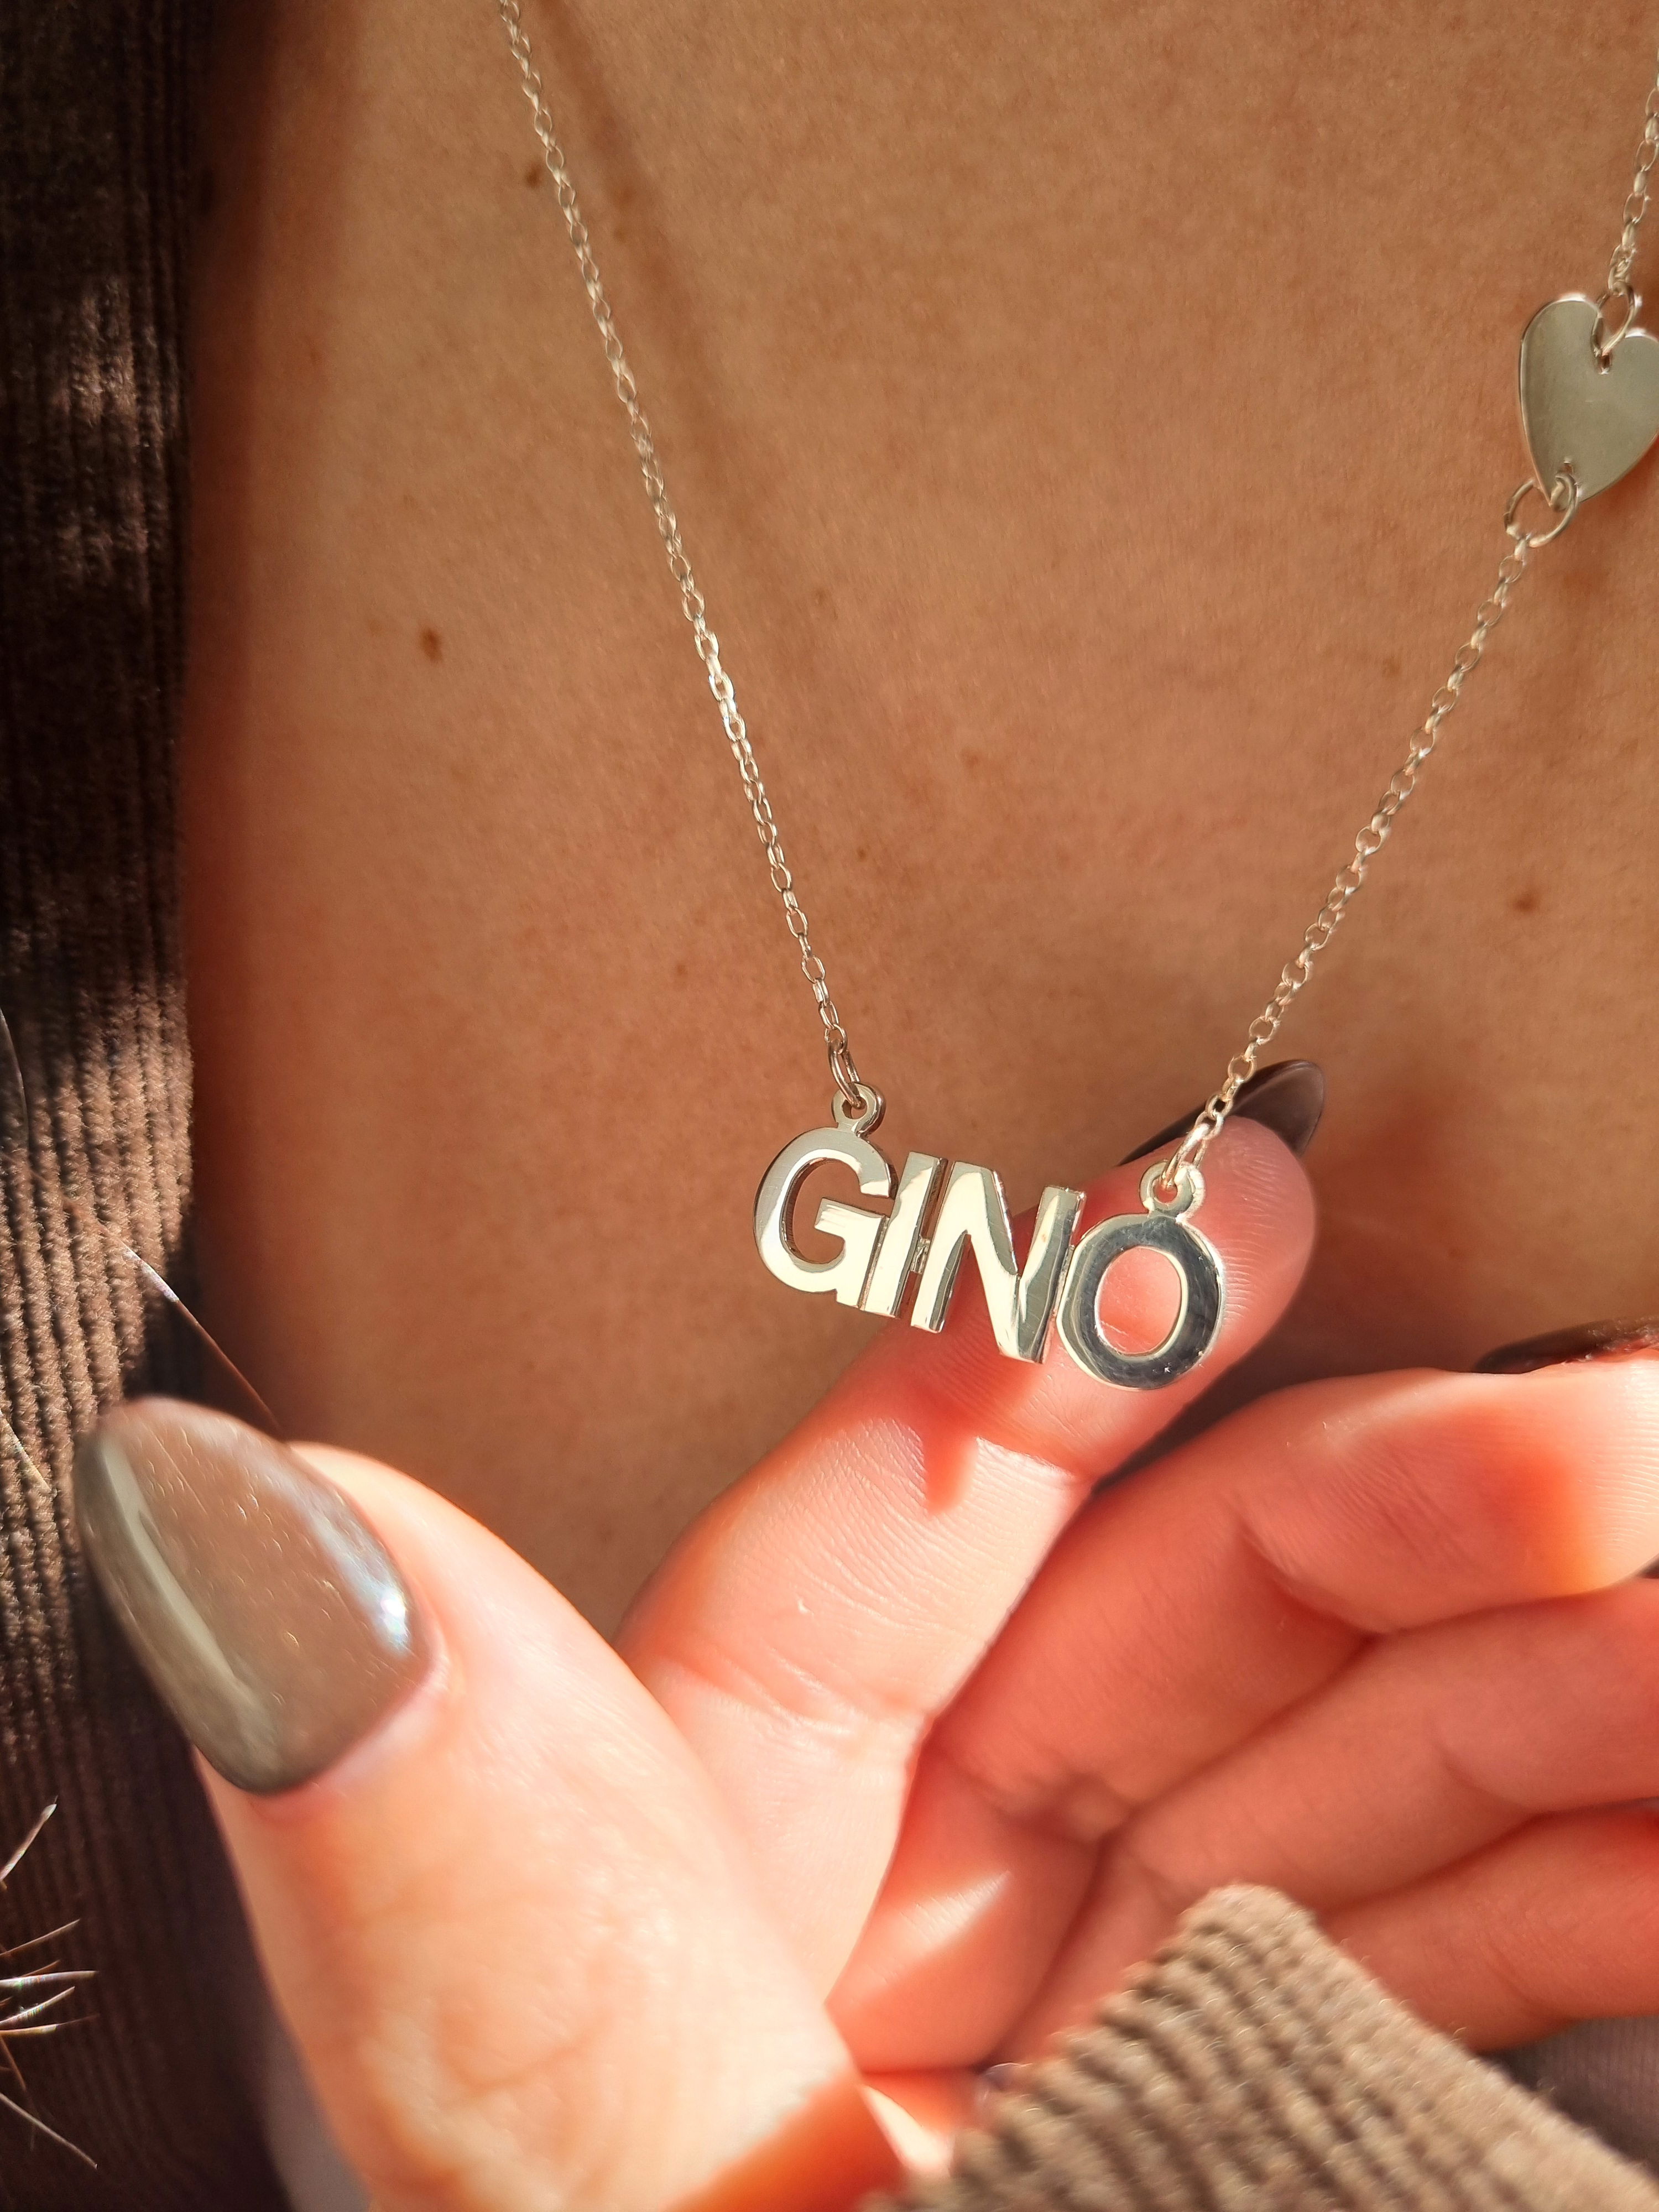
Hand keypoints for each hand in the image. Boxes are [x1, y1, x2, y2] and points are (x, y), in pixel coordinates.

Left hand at [76, 1120, 1658, 2207]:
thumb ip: (481, 1937)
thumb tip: (258, 1545)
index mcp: (696, 2012)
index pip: (836, 1614)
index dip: (1013, 1388)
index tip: (1203, 1215)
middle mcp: (912, 2024)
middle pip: (1150, 1660)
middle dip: (1382, 1516)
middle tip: (1593, 1441)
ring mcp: (1145, 2074)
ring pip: (1348, 1774)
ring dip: (1551, 1650)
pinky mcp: (1314, 2138)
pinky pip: (1474, 1917)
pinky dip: (1609, 1813)